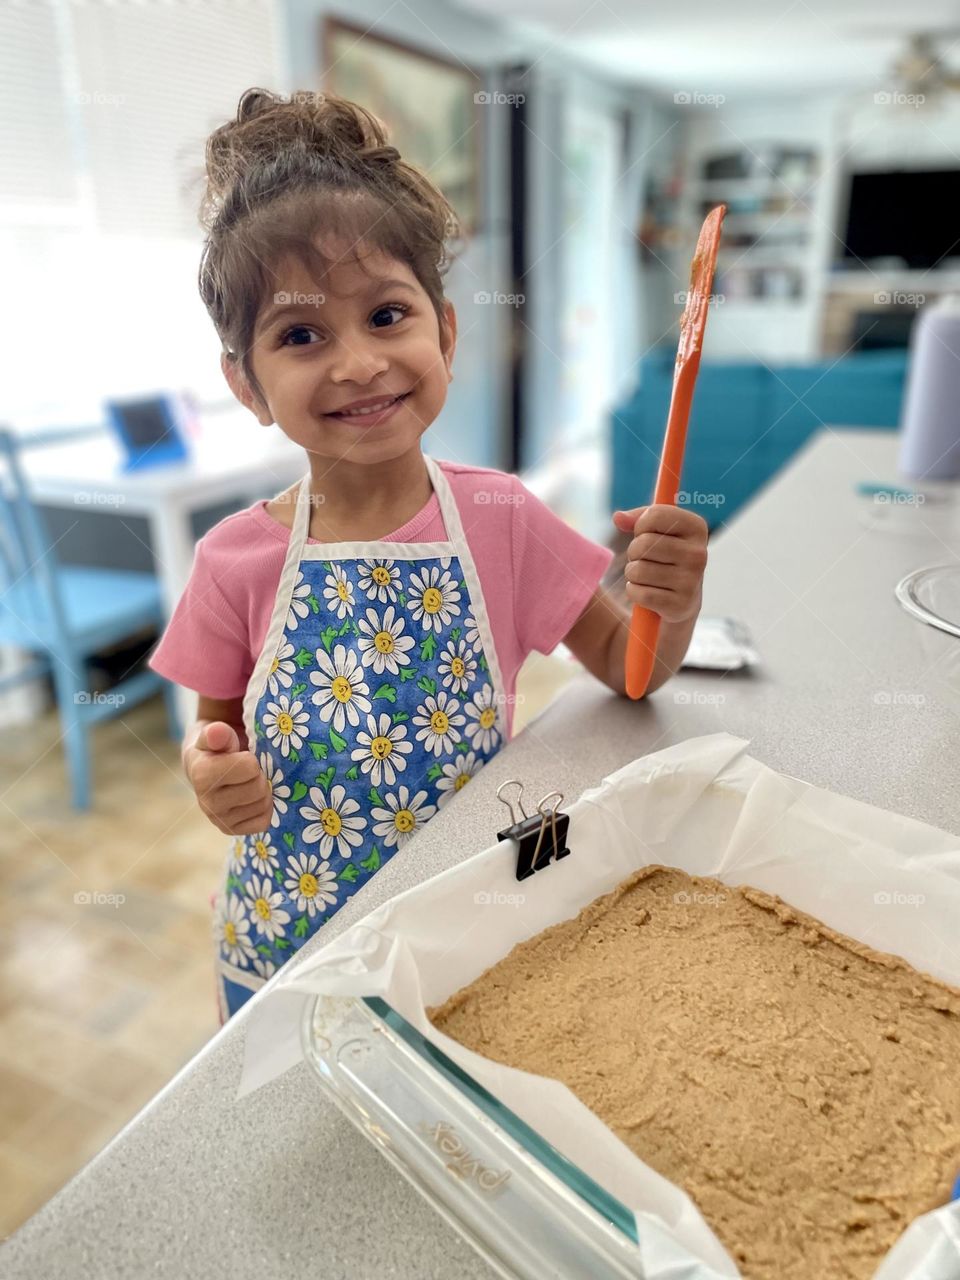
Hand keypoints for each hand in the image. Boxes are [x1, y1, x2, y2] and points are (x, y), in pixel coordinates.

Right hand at [185, 721, 273, 835]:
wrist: (204, 769)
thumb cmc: (214, 748)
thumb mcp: (213, 735)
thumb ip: (217, 733)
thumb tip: (217, 732)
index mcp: (203, 776)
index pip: (250, 767)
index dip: (251, 759)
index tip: (241, 757)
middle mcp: (208, 803)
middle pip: (258, 788)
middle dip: (259, 775)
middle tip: (248, 771)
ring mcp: (219, 821)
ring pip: (263, 805)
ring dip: (263, 791)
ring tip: (248, 782)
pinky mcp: (231, 831)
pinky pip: (264, 822)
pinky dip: (264, 809)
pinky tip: (251, 798)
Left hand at [612, 504, 707, 622]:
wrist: (683, 600)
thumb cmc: (666, 558)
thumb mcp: (659, 532)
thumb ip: (638, 519)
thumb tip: (618, 517)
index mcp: (697, 528)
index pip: (655, 515)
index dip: (641, 525)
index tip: (646, 533)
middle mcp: (698, 553)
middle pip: (643, 544)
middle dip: (634, 552)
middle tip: (644, 559)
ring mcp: (690, 580)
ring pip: (637, 570)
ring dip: (633, 573)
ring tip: (646, 576)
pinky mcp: (679, 604)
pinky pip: (638, 592)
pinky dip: (634, 592)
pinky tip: (647, 591)